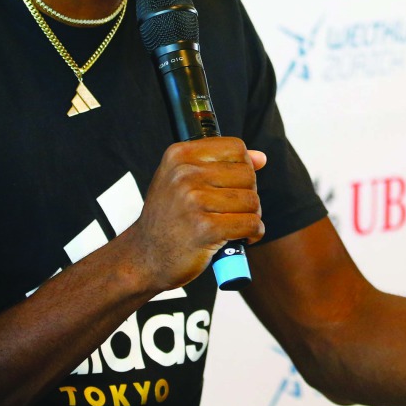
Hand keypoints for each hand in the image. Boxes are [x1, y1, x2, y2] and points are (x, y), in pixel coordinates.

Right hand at [130, 137, 265, 293]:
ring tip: (234, 224)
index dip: (243, 167)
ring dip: (251, 216)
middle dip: (248, 195)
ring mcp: (194, 201)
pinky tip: (240, 238)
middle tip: (233, 210)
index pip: (236, 148)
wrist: (144, 257)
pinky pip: (251, 224)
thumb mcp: (183, 180)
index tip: (233, 185)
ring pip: (252, 201)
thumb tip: (261, 158)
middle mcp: (184, 174)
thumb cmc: (170, 217)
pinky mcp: (205, 229)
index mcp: (179, 155)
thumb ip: (220, 164)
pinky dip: (253, 233)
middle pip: (248, 175)